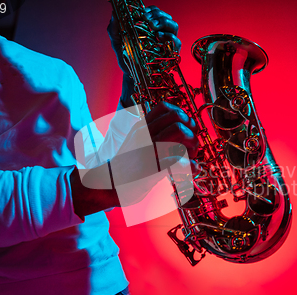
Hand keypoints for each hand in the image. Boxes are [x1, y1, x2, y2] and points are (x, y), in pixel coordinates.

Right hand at [72, 102, 198, 216]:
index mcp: (141, 127)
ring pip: (180, 131)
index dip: (183, 116)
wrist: (104, 185)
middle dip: (192, 131)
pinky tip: (190, 170)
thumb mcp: (134, 144)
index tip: (186, 128)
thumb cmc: (122, 168)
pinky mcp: (153, 168)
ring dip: (192, 144)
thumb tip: (173, 137)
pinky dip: (190, 165)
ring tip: (191, 157)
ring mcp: (149, 149)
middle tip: (191, 146)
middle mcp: (145, 134)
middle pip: (177, 118)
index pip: (165, 107)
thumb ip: (150, 137)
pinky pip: (179, 159)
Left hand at [107, 5, 181, 75]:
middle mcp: (161, 33)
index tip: (144, 12)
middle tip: (147, 19)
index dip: (152, 10)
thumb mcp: (118, 42)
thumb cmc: (127, 58)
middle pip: (166, 16)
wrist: (132, 75)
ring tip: (153, 27)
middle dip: (158, 14)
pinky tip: (159, 37)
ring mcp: (167, 43)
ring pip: (174, 25)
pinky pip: (177, 42)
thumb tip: (113, 14)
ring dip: (164, 22)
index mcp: (150, 27)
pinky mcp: (172, 53)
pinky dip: (170, 37)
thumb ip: (114, 28)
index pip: (156, 12)